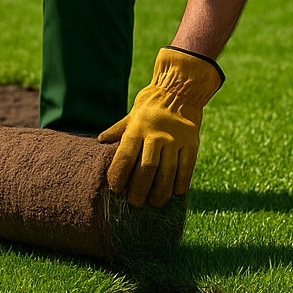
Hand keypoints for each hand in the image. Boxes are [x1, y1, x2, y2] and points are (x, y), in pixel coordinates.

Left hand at [98, 47, 222, 206]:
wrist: (179, 90)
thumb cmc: (150, 106)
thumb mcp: (131, 116)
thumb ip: (117, 130)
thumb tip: (100, 141)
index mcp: (138, 128)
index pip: (125, 156)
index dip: (119, 175)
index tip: (116, 190)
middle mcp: (156, 134)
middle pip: (147, 168)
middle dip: (139, 189)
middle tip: (135, 203)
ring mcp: (176, 139)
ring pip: (168, 171)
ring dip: (160, 191)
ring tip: (155, 203)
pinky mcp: (192, 142)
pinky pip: (187, 167)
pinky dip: (181, 182)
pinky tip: (175, 192)